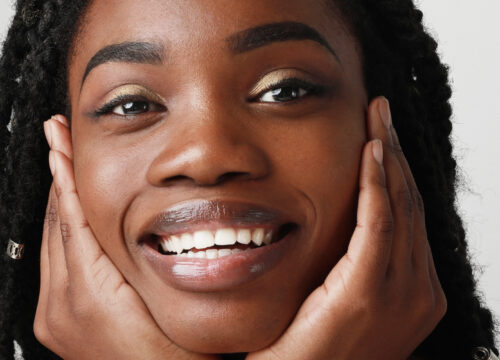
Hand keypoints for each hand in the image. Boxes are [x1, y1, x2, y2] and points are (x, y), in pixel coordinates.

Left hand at [34, 116, 218, 359]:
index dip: (68, 175)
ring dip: (59, 199)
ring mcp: (53, 314)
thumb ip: (145, 259)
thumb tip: (143, 214)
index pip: (73, 218)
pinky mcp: (55, 321)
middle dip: (59, 177)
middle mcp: (61, 305)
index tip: (60, 141)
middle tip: (57, 137)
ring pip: (50, 240)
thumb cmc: (175, 356)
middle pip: (56, 223)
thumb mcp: (166, 300)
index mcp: (89, 296)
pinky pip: (52, 261)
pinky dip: (61, 229)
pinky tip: (68, 211)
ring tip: (62, 163)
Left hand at [247, 97, 446, 359]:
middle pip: (409, 204)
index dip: (397, 171)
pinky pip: (378, 224)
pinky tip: (372, 151)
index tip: (384, 134)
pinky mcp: (366, 293)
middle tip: (383, 113)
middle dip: (396, 154)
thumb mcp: (342, 303)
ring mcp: (400, 294)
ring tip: (379, 119)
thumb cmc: (312, 350)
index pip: (408, 217)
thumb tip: (343, 227)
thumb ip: (353, 268)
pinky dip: (376, 184)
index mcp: (413, 292)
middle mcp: (418, 291)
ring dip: (389, 158)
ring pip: (399, 207)